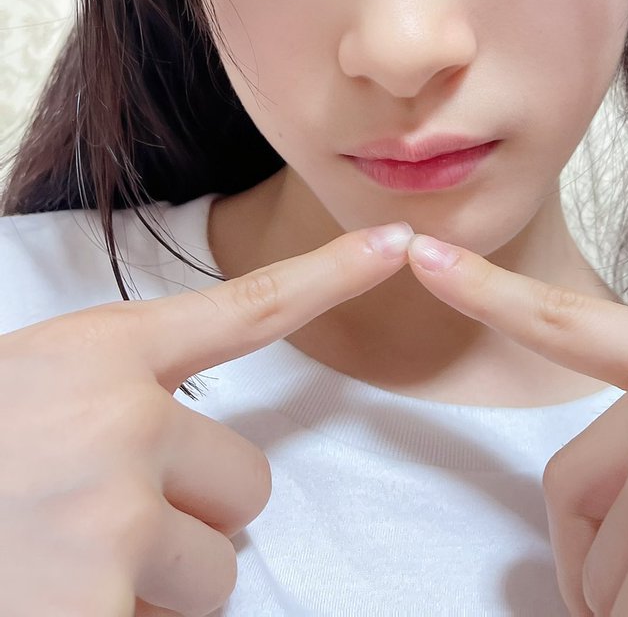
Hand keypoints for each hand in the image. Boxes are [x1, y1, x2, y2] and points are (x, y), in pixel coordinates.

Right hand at [0, 220, 413, 616]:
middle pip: (245, 486)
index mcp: (100, 354)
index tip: (397, 242)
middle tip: (98, 523)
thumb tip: (195, 449)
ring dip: (157, 590)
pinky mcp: (95, 610)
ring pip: (213, 573)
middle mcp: (122, 423)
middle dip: (191, 518)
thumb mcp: (30, 387)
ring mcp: (111, 518)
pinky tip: (56, 603)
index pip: (246, 310)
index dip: (330, 274)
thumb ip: (116, 394)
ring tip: (66, 568)